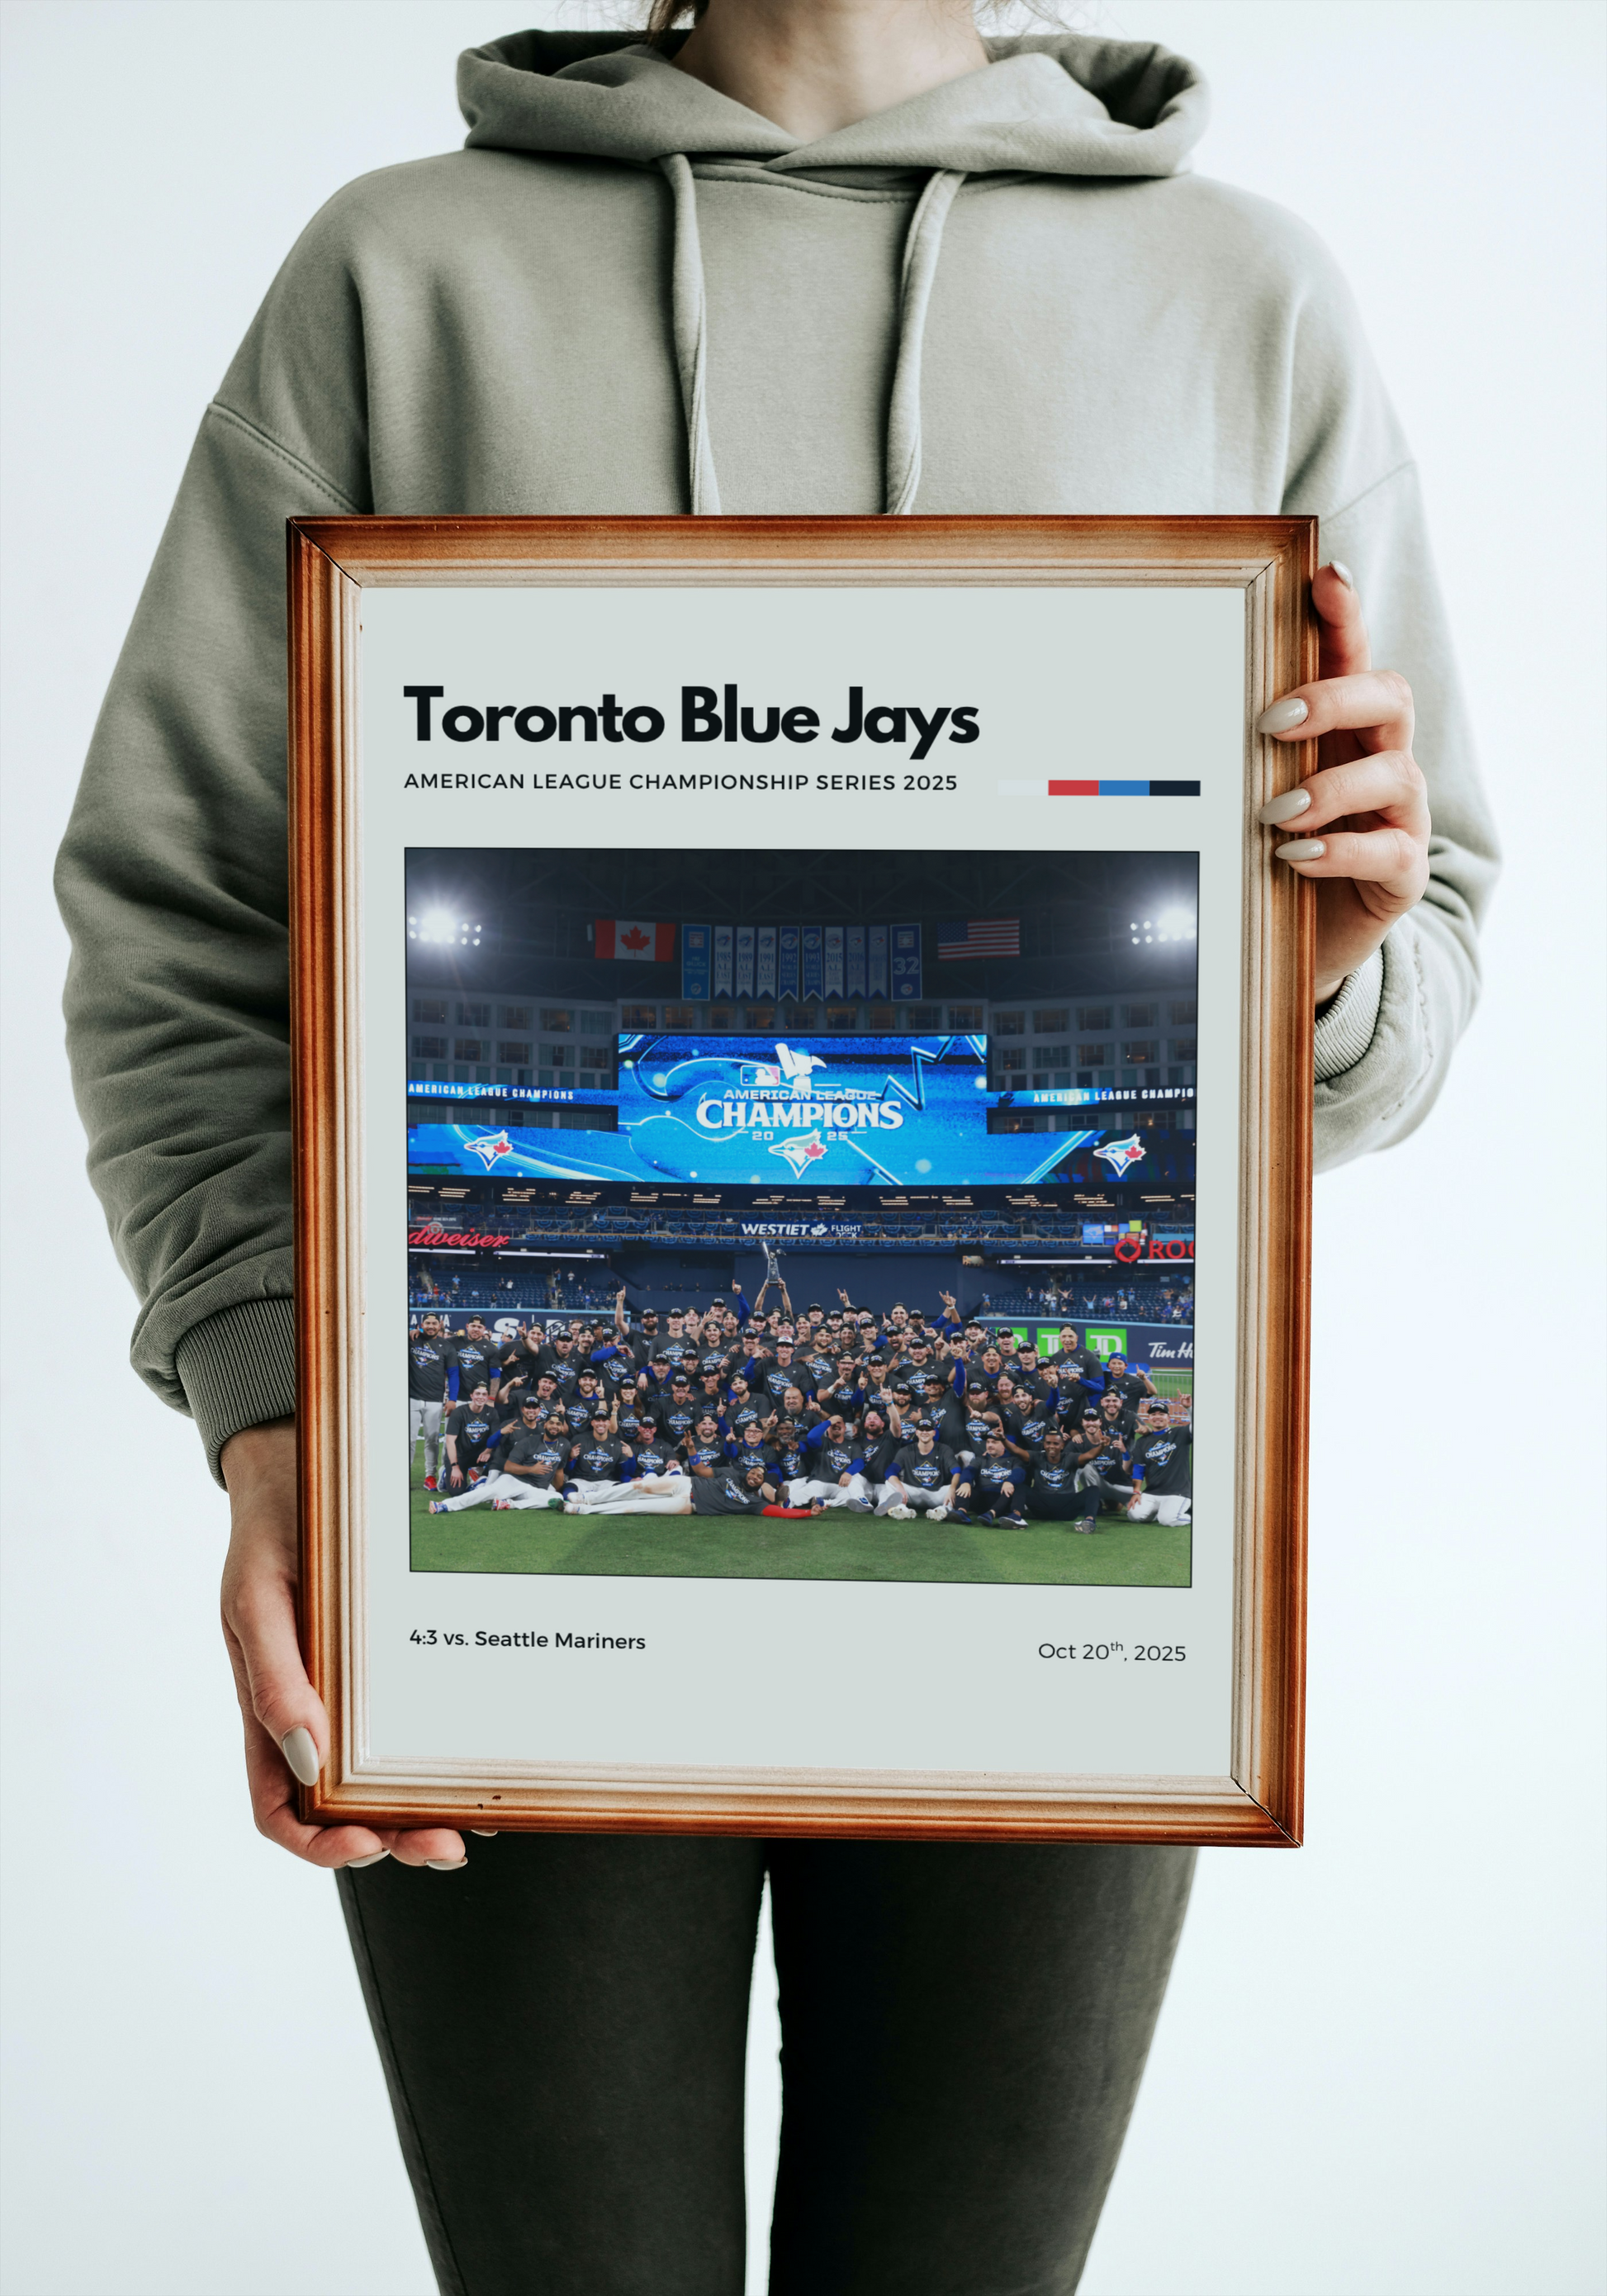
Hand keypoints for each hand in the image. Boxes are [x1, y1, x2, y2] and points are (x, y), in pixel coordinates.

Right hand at [219, 1422, 466, 1870]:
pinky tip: (485, 1766)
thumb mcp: (258, 1600)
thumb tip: (307, 1758)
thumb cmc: (271, 1536)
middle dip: (394, 1837)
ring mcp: (361, 1691)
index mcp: (270, 1711)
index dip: (318, 1843)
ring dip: (426, 1809)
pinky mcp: (399, 1662)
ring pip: (391, 1776)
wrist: (302, 1466)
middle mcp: (318, 1713)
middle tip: (447, 1846)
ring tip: (473, 1821)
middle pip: (348, 1807)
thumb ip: (274, 1676)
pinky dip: (449, 1754)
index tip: (365, 1844)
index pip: (281, 1808)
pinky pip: (423, 1721)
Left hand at [1256, 562, 1430, 1002]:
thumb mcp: (1246, 792)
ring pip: (1397, 771)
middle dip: (1335, 698)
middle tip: (1272, 722)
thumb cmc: (1268, 851)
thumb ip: (1228, 747)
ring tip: (1274, 812)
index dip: (1346, 615)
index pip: (1352, 656)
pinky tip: (1294, 856)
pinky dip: (1341, 850)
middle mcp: (1378, 759)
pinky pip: (1392, 850)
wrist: (1301, 939)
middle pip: (1391, 696)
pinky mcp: (1403, 871)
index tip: (1327, 578)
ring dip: (1331, 786)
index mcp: (1341, 728)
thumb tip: (1149, 695)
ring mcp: (1399, 814)